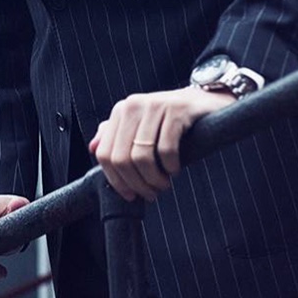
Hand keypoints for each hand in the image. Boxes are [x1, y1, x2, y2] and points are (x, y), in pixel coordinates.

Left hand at [89, 88, 235, 200]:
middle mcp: (133, 105)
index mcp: (121, 111)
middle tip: (151, 193)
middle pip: (122, 158)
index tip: (130, 195)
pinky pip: (166, 150)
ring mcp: (154, 106)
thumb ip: (115, 135)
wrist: (204, 102)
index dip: (116, 180)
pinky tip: (175, 169)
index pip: (105, 154)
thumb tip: (92, 148)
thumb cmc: (170, 120)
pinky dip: (170, 167)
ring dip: (154, 179)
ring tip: (163, 184)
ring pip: (142, 157)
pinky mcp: (176, 111)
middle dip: (136, 184)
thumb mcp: (140, 125)